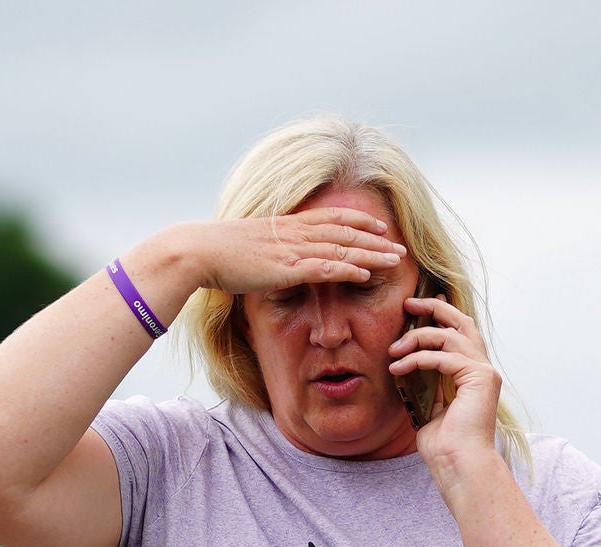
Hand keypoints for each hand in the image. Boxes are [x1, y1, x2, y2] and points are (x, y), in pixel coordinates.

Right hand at [165, 207, 406, 300]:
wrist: (200, 250)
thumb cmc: (218, 252)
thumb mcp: (250, 245)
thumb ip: (269, 249)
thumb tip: (273, 258)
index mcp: (288, 224)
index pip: (332, 217)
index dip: (359, 220)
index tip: (379, 225)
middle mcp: (295, 232)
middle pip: (346, 232)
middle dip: (376, 239)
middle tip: (400, 246)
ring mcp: (293, 249)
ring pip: (342, 250)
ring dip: (372, 255)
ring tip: (396, 261)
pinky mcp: (288, 268)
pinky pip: (326, 269)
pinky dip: (349, 271)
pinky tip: (367, 275)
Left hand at [393, 297, 506, 473]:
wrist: (458, 466)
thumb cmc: (444, 446)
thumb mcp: (429, 408)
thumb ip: (425, 386)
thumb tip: (408, 367)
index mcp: (473, 375)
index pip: (459, 333)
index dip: (440, 316)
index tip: (414, 310)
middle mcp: (483, 369)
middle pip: (462, 322)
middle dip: (434, 309)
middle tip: (409, 304)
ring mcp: (484, 372)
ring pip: (450, 336)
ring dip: (418, 337)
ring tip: (394, 350)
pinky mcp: (479, 378)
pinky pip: (443, 357)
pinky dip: (418, 359)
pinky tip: (399, 367)